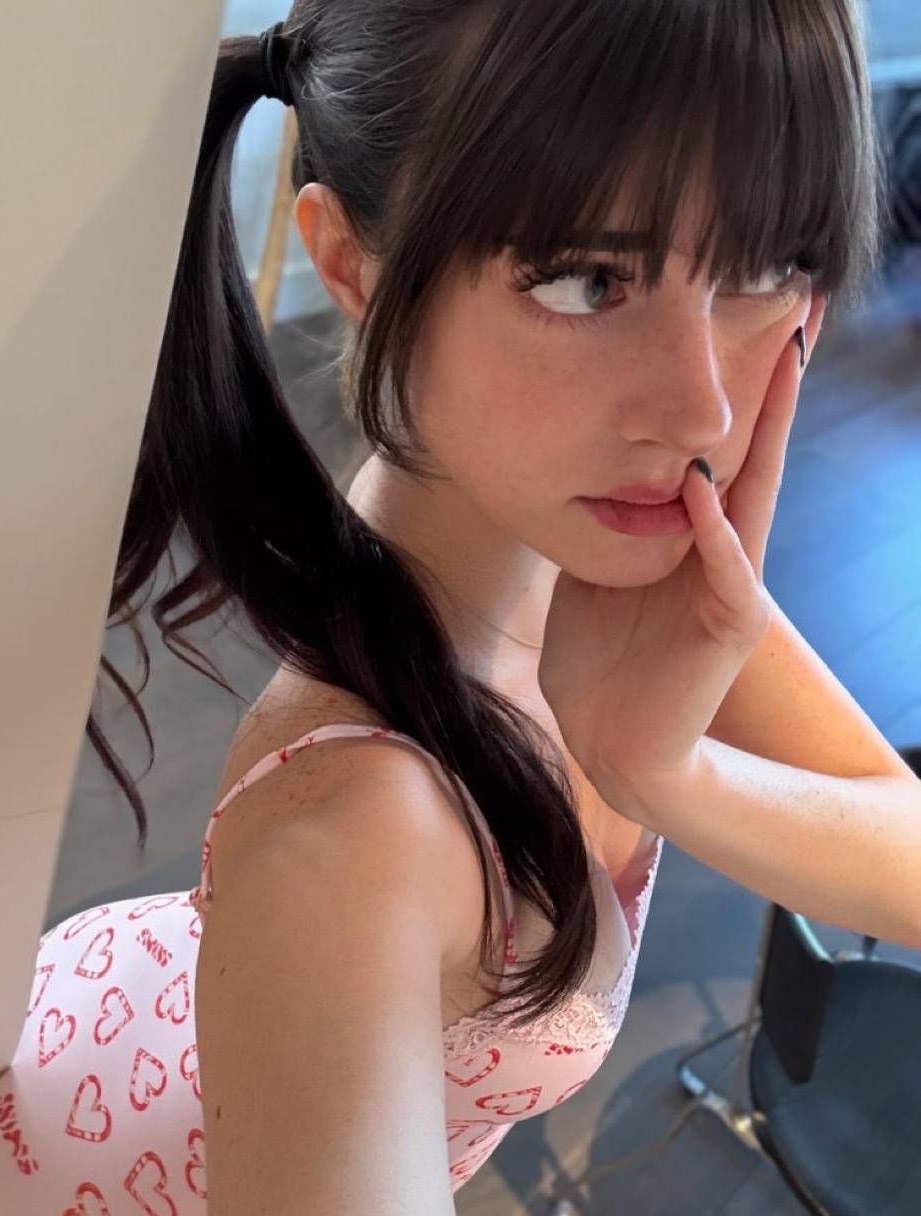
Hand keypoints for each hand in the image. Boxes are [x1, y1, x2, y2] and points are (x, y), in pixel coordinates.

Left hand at [537, 296, 826, 813]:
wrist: (609, 741)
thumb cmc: (599, 663)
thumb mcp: (588, 576)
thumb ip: (598, 527)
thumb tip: (574, 471)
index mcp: (689, 539)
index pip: (717, 453)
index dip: (730, 395)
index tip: (743, 327)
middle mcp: (722, 553)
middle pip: (756, 456)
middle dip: (776, 390)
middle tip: (800, 314)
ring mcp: (733, 587)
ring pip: (757, 498)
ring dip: (770, 434)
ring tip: (782, 364)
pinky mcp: (730, 626)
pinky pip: (728, 570)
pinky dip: (718, 531)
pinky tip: (707, 487)